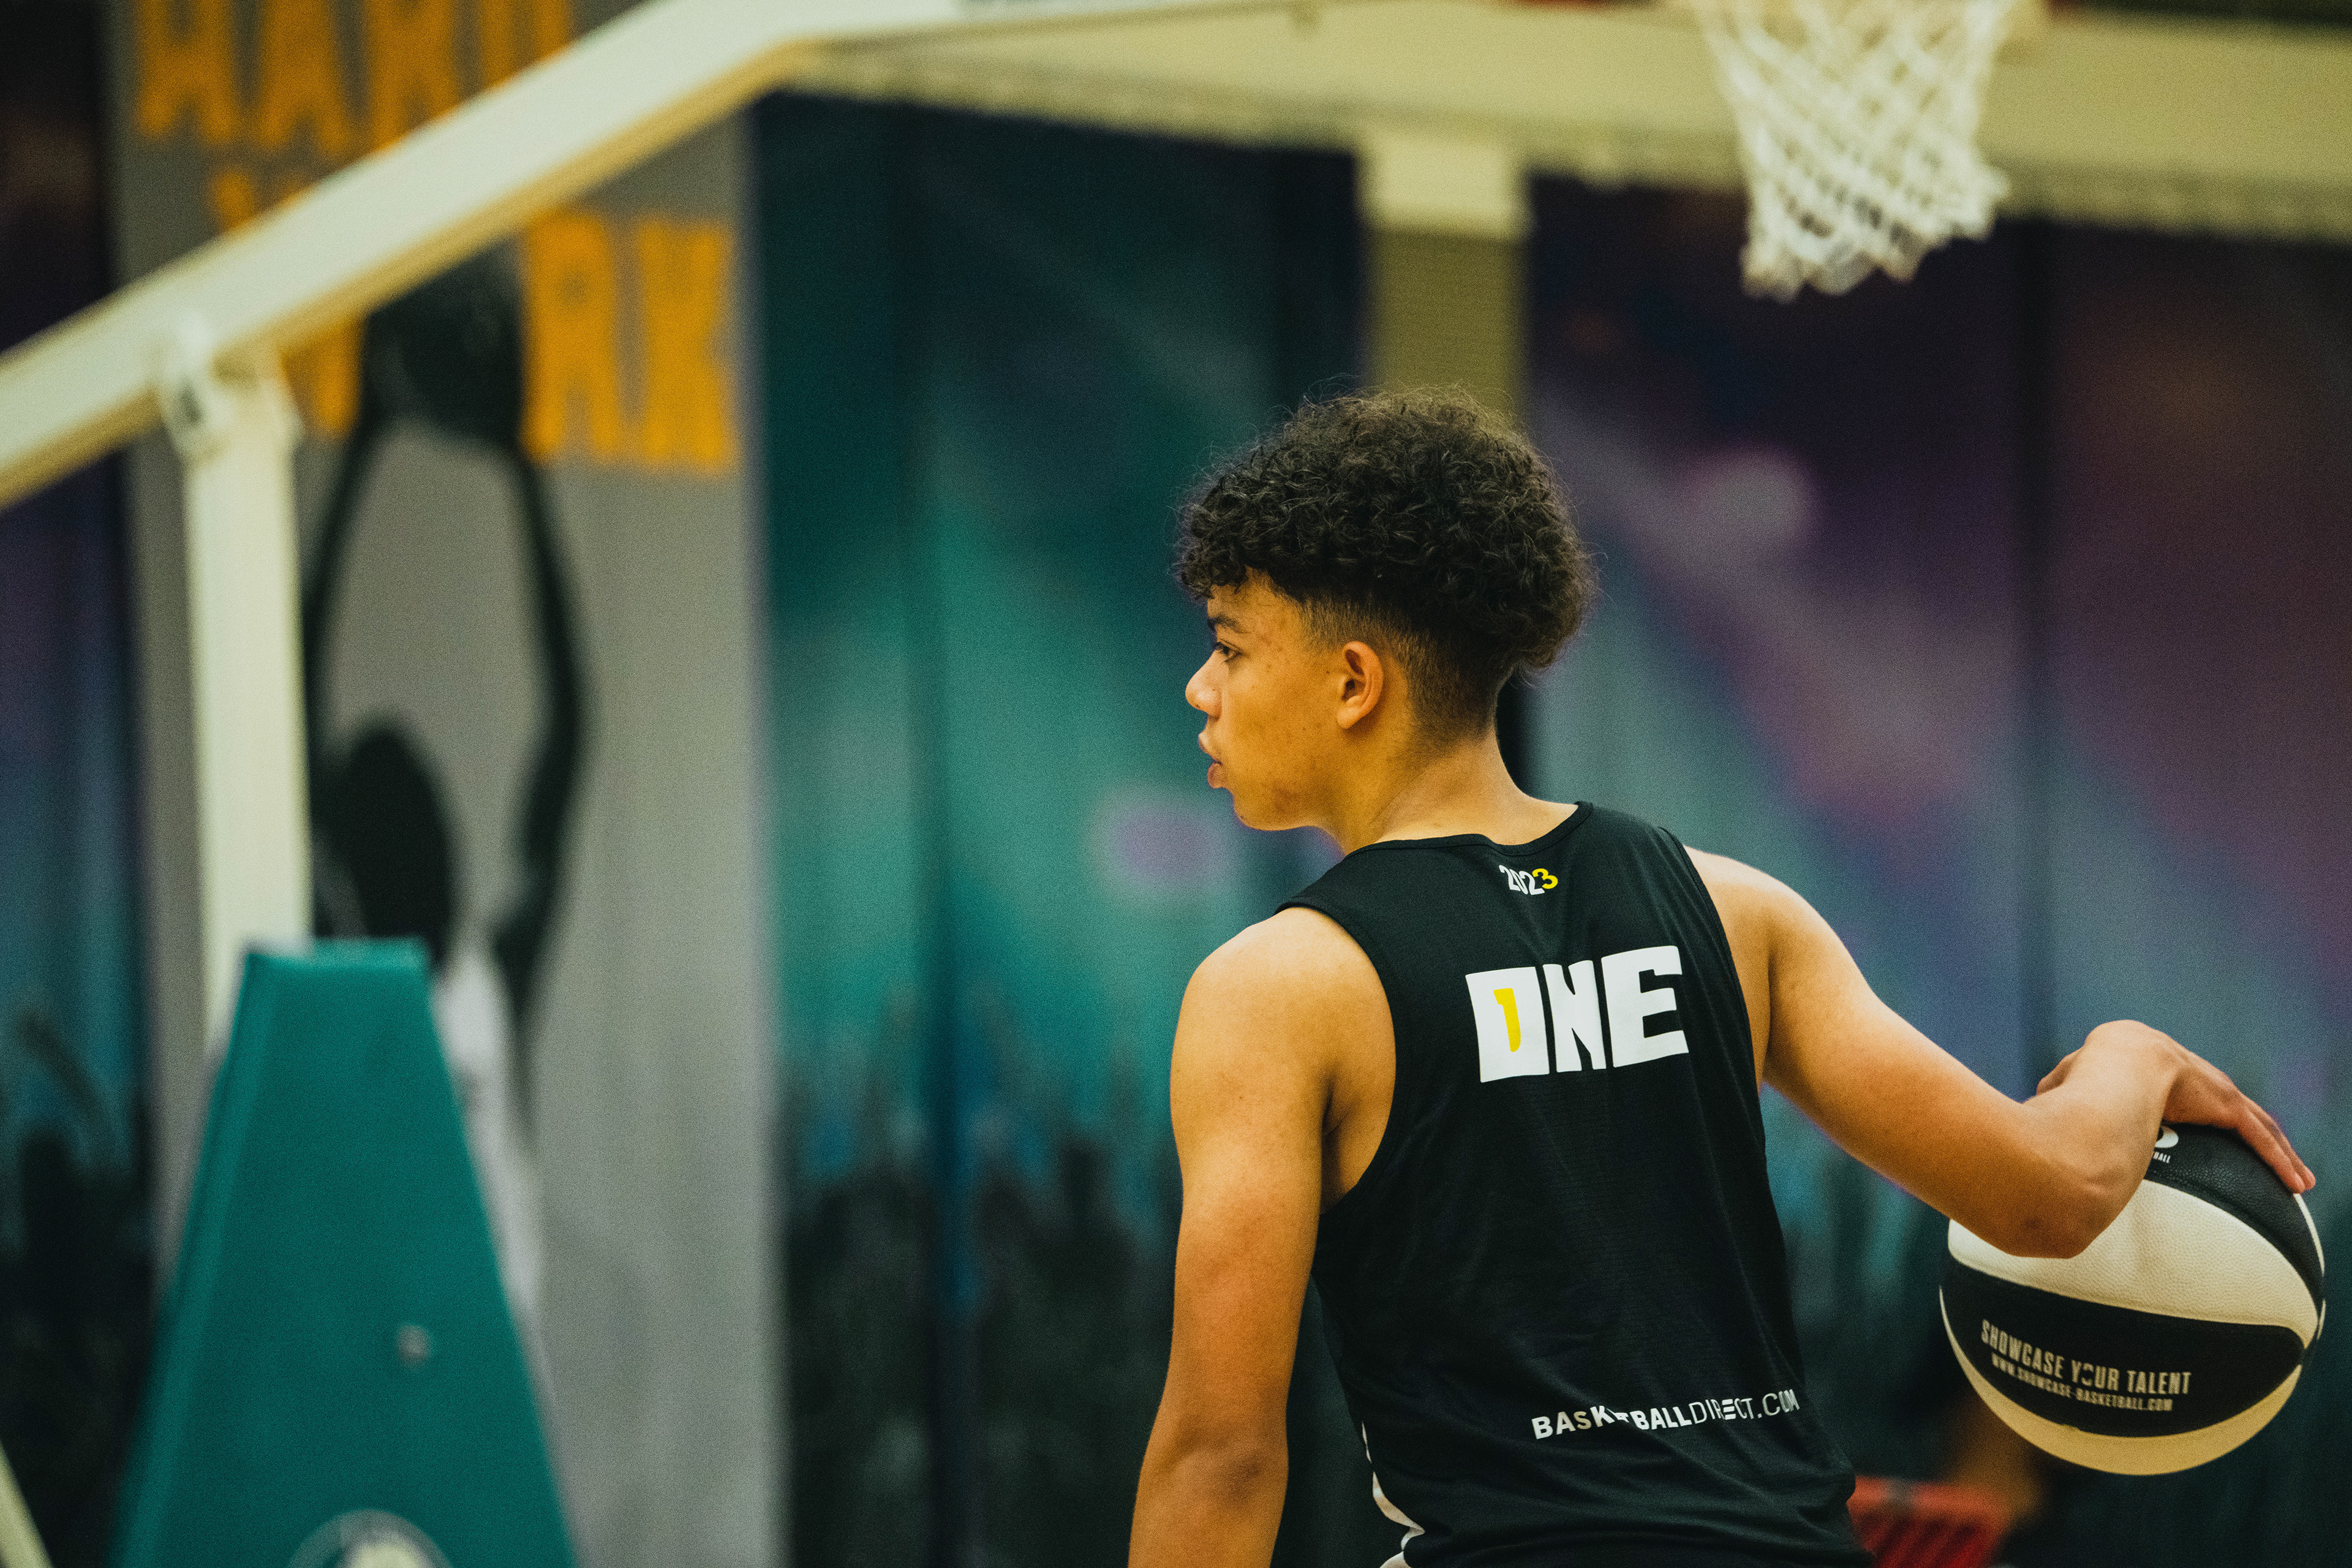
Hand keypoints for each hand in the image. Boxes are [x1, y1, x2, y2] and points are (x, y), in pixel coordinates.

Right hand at [2040, 1021, 2313, 1194]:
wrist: (2103, 1075)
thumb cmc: (2078, 1084)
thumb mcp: (2065, 1086)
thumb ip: (2065, 1093)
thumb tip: (2048, 1104)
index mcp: (2145, 1060)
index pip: (2180, 1087)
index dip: (2195, 1105)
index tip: (2201, 1125)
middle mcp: (2184, 1066)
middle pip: (2226, 1104)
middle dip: (2249, 1127)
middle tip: (2267, 1156)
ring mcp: (2208, 1083)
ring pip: (2253, 1120)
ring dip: (2277, 1150)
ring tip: (2297, 1178)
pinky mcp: (2223, 1100)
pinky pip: (2257, 1135)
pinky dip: (2277, 1158)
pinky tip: (2295, 1181)